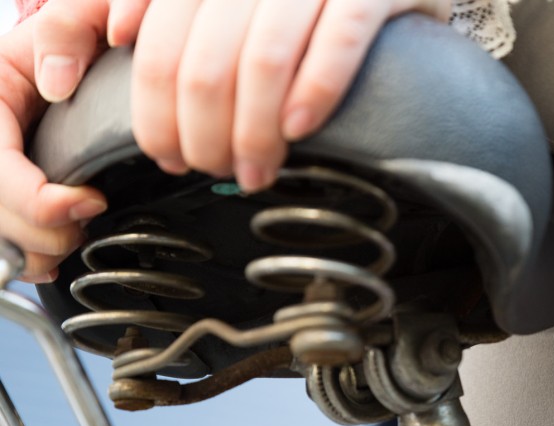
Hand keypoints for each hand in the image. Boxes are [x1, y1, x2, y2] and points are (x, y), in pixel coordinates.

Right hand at [0, 17, 108, 282]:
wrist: (66, 56)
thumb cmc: (67, 44)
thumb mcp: (66, 24)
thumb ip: (65, 36)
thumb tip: (57, 83)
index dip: (41, 202)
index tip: (91, 202)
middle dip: (46, 232)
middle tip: (88, 219)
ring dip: (37, 251)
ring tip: (73, 233)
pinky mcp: (1, 199)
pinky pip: (0, 247)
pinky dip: (27, 259)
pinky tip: (52, 251)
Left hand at [110, 0, 450, 191]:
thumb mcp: (219, 1)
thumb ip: (147, 8)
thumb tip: (104, 41)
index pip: (160, 49)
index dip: (157, 117)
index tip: (170, 157)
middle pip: (206, 65)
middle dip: (205, 138)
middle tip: (219, 171)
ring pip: (265, 61)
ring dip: (255, 133)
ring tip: (258, 170)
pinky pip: (340, 39)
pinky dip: (317, 91)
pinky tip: (300, 129)